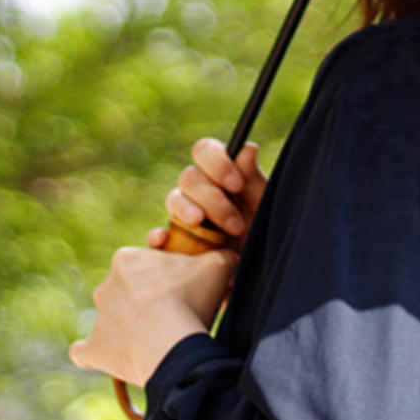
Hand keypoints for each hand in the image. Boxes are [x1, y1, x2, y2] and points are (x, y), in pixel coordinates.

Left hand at [69, 245, 236, 385]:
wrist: (170, 342)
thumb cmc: (191, 298)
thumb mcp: (218, 265)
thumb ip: (223, 255)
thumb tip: (232, 255)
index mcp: (127, 259)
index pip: (144, 262)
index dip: (162, 273)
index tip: (178, 286)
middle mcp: (105, 285)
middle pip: (126, 289)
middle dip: (144, 298)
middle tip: (171, 311)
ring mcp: (98, 318)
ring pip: (109, 317)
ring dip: (124, 325)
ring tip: (152, 338)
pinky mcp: (93, 349)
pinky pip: (85, 351)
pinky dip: (95, 353)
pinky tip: (111, 356)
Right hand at [148, 139, 267, 251]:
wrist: (254, 271)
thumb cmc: (260, 231)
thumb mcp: (263, 205)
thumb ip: (253, 178)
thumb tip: (248, 148)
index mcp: (219, 173)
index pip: (205, 151)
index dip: (217, 163)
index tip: (236, 185)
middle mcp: (198, 190)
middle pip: (189, 176)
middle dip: (212, 198)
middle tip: (236, 224)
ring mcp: (183, 215)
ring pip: (173, 199)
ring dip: (187, 211)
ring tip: (204, 228)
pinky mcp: (173, 243)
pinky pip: (155, 236)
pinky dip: (156, 236)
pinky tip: (163, 240)